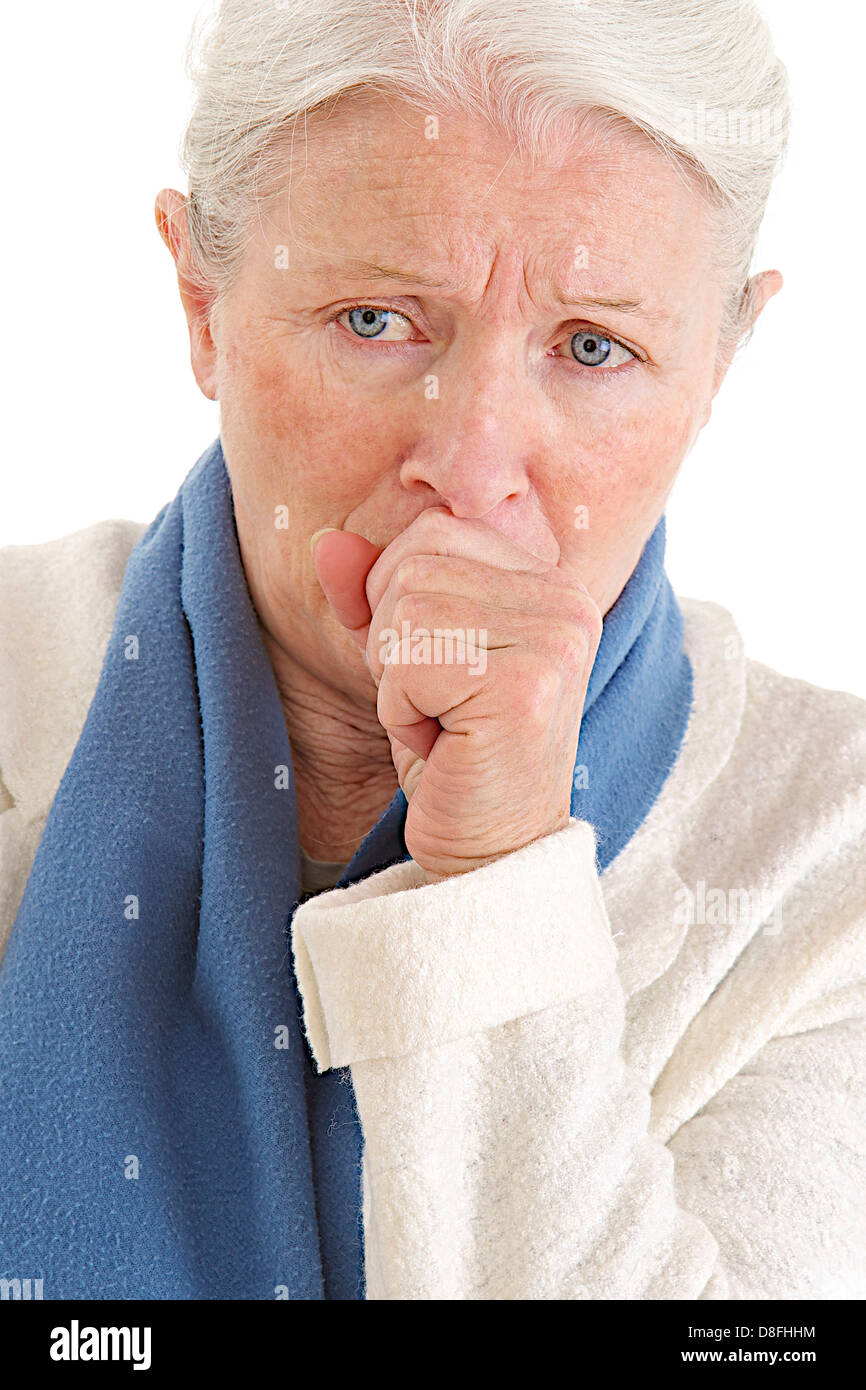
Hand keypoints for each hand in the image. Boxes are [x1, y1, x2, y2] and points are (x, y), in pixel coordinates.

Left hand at [312, 508, 601, 880]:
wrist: (491, 854)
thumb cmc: (455, 757)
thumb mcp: (405, 660)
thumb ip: (372, 595)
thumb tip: (326, 541)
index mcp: (551, 581)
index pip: (433, 533)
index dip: (397, 600)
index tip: (436, 671)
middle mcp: (566, 599)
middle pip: (413, 565)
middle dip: (393, 644)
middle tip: (438, 707)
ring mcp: (554, 639)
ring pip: (405, 613)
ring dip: (397, 683)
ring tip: (443, 727)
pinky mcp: (526, 686)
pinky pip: (409, 665)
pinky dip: (401, 714)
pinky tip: (444, 748)